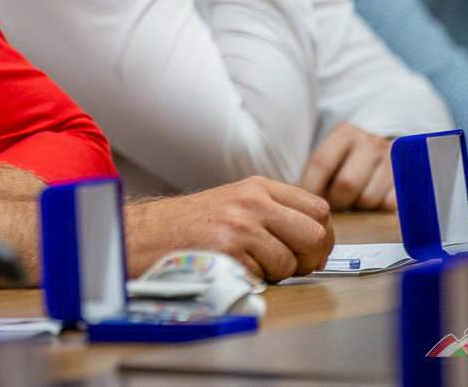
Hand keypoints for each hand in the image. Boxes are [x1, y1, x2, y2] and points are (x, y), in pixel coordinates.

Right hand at [124, 176, 332, 280]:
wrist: (146, 235)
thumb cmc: (192, 225)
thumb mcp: (236, 203)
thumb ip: (275, 212)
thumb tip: (318, 239)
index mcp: (258, 187)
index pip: (319, 209)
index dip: (321, 236)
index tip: (307, 250)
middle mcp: (252, 202)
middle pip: (315, 235)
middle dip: (309, 259)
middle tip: (290, 265)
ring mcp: (240, 227)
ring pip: (291, 262)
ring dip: (275, 274)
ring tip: (248, 265)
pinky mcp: (228, 252)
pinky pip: (263, 277)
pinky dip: (252, 280)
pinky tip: (230, 269)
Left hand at [300, 123, 395, 210]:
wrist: (386, 155)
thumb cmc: (348, 161)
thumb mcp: (332, 155)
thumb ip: (316, 171)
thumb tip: (298, 197)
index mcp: (345, 134)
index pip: (321, 163)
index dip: (312, 187)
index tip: (309, 200)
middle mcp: (371, 143)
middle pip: (346, 184)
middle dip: (337, 202)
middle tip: (335, 205)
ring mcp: (392, 161)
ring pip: (368, 199)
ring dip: (358, 208)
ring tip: (355, 203)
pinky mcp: (409, 180)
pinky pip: (390, 206)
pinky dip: (379, 211)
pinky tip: (374, 204)